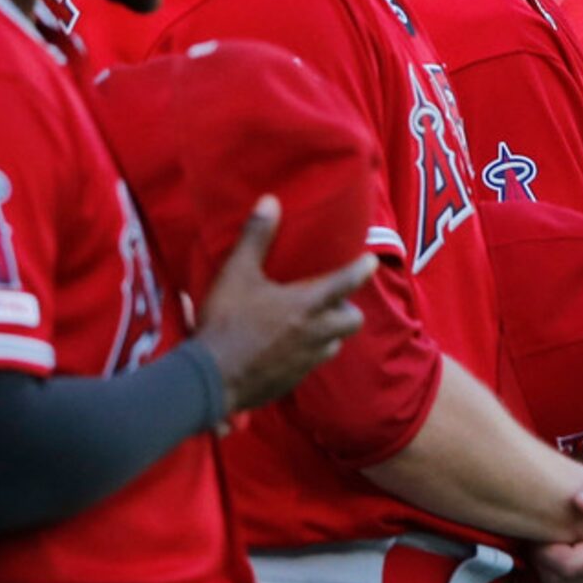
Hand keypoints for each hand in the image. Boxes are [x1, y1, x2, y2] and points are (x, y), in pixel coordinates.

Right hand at [198, 197, 375, 413]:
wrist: (211, 378)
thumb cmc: (226, 321)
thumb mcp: (237, 274)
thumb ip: (256, 237)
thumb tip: (271, 201)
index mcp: (307, 305)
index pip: (347, 283)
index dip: (362, 270)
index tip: (371, 262)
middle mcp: (316, 333)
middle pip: (353, 320)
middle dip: (348, 309)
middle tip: (333, 300)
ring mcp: (307, 360)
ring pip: (335, 345)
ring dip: (330, 333)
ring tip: (312, 324)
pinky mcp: (294, 381)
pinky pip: (312, 364)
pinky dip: (308, 354)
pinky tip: (289, 349)